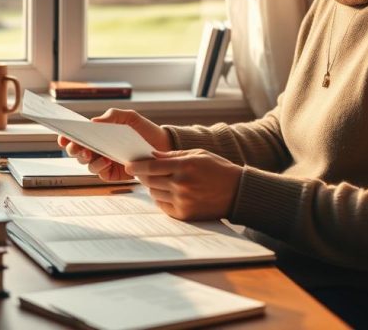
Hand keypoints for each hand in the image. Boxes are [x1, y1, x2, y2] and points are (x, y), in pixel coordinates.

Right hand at [57, 109, 171, 181]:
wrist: (163, 145)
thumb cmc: (143, 130)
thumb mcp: (128, 117)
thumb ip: (111, 117)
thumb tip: (92, 123)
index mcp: (97, 135)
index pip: (76, 137)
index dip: (66, 138)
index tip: (63, 137)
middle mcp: (97, 150)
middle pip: (76, 152)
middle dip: (74, 149)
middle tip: (78, 146)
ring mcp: (104, 163)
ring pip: (86, 164)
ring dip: (87, 159)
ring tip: (94, 154)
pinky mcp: (113, 174)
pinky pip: (100, 174)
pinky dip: (100, 168)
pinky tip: (107, 161)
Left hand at [125, 149, 241, 220]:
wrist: (238, 192)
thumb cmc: (218, 169)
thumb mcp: (198, 154)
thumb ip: (173, 155)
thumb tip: (151, 155)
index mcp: (184, 166)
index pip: (151, 166)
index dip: (137, 166)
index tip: (129, 165)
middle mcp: (181, 184)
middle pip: (149, 180)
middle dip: (142, 175)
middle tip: (140, 172)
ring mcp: (182, 200)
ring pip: (154, 193)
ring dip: (153, 187)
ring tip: (163, 182)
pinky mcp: (184, 214)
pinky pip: (163, 206)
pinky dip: (162, 199)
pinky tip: (169, 193)